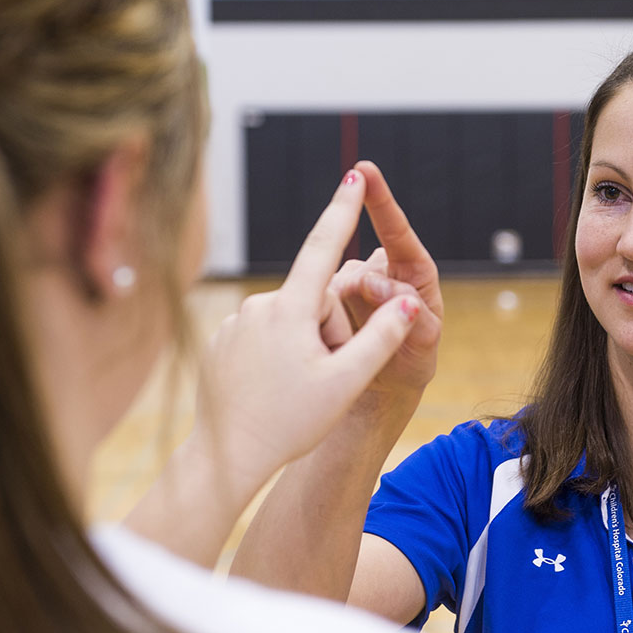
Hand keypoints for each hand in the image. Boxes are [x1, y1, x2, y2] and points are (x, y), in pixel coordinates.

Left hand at [194, 169, 420, 490]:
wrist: (225, 457)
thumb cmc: (289, 423)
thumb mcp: (346, 381)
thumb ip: (383, 337)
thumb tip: (412, 300)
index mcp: (290, 309)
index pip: (323, 247)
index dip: (343, 209)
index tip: (355, 174)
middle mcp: (258, 305)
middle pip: (315, 302)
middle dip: (331, 332)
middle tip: (327, 378)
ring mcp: (235, 322)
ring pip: (289, 322)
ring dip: (305, 347)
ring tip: (296, 392)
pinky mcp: (221, 341)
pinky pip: (263, 336)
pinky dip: (277, 356)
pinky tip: (270, 391)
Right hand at [320, 161, 442, 421]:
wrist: (381, 388)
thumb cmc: (411, 363)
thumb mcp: (423, 345)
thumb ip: (408, 313)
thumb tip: (372, 281)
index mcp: (412, 271)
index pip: (397, 231)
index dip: (380, 200)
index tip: (364, 172)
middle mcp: (379, 271)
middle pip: (356, 267)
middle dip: (357, 295)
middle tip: (369, 326)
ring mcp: (350, 285)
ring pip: (332, 287)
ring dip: (340, 316)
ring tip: (357, 345)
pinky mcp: (326, 301)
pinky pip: (316, 302)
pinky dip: (323, 322)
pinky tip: (336, 341)